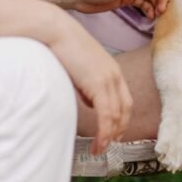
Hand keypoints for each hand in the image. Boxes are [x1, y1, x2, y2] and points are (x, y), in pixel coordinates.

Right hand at [47, 13, 132, 154]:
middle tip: (107, 146)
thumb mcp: (82, 70)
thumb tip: (89, 102)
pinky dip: (105, 132)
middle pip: (125, 109)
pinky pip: (106, 114)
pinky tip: (99, 142)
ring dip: (110, 136)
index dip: (121, 120)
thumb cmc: (64, 49)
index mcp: (113, 71)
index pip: (125, 101)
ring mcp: (109, 78)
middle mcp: (115, 74)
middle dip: (118, 131)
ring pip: (117, 115)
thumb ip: (89, 86)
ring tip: (99, 149)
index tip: (113, 134)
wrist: (57, 32)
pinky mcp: (99, 83)